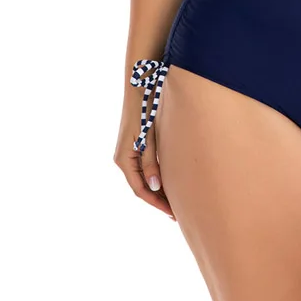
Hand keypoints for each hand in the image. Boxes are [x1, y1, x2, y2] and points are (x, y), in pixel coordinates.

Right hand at [113, 104, 176, 220]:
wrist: (140, 87)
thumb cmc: (145, 110)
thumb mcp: (148, 138)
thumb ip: (151, 162)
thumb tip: (155, 187)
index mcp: (123, 159)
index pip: (140, 189)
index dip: (156, 202)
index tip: (171, 212)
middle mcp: (123, 159)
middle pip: (141, 186)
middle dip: (158, 200)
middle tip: (176, 213)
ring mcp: (128, 153)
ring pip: (143, 178)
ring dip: (157, 190)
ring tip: (174, 202)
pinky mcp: (135, 146)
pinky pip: (144, 168)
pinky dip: (155, 178)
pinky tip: (167, 182)